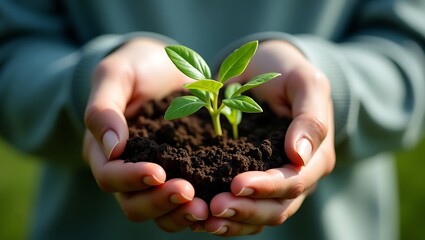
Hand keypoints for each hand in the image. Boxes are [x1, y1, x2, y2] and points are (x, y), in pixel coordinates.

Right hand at [82, 38, 207, 230]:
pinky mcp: (183, 174)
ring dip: (180, 213)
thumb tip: (111, 148)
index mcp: (104, 151)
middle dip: (159, 202)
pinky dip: (198, 206)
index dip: (131, 179)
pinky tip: (217, 202)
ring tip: (206, 208)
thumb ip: (104, 109)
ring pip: (160, 212)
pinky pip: (186, 201)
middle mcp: (128, 171)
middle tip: (188, 194)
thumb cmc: (137, 66)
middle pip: (134, 204)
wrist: (166, 67)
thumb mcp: (116, 75)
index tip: (157, 173)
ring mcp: (156, 177)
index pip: (110, 177)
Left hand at [198, 40, 334, 235]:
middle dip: (246, 210)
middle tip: (214, 207)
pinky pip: (241, 207)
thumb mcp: (306, 82)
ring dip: (232, 221)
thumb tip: (300, 156)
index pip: (294, 182)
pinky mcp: (252, 182)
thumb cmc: (287, 72)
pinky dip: (224, 217)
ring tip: (203, 219)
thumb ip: (310, 117)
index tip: (236, 184)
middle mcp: (297, 177)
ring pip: (258, 216)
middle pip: (276, 208)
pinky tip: (201, 216)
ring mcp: (274, 183)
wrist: (265, 69)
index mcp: (316, 157)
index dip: (267, 187)